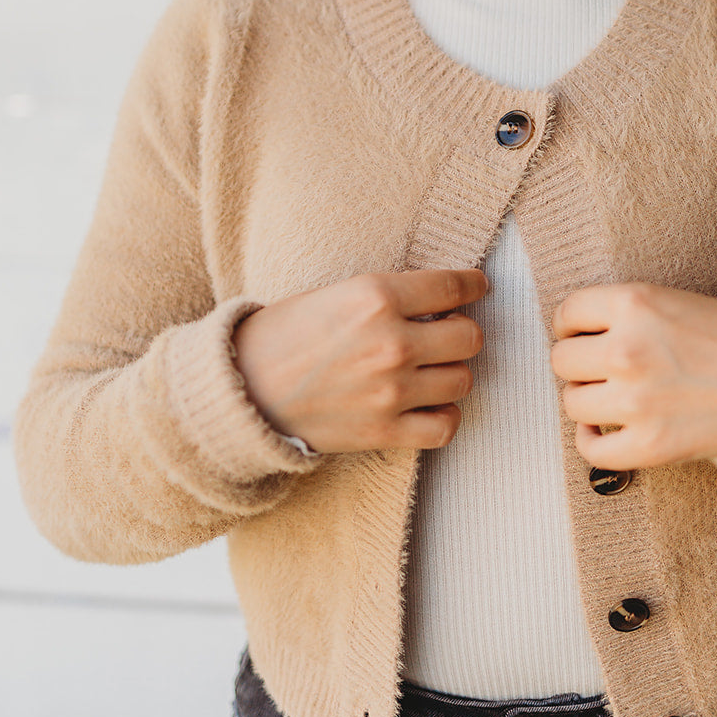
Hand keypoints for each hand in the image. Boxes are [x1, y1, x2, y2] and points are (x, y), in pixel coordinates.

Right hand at [230, 268, 488, 453]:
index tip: (475, 287)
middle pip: (470, 337)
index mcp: (377, 295)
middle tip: (446, 332)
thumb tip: (442, 299)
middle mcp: (392, 341)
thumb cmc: (284, 334)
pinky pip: (446, 426)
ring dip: (452, 373)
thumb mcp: (337, 292)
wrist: (240, 388)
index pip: (454, 286)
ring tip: (431, 369)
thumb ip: (390, 294)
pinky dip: (444, 416)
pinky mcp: (384, 432)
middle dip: (461, 332)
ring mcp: (391, 390)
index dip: (471, 285)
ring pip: (463, 380)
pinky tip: (429, 405)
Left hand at [550, 282, 716, 468]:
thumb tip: (572, 334)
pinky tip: (605, 429)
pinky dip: (591, 440)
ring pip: (572, 402)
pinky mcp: (649, 445)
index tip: (582, 335)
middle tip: (604, 368)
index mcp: (633, 303)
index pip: (566, 313)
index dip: (572, 326)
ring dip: (588, 400)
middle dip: (580, 364)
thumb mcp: (671, 300)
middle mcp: (626, 349)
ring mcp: (635, 400)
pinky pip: (591, 449)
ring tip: (615, 396)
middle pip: (562, 360)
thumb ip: (622, 313)